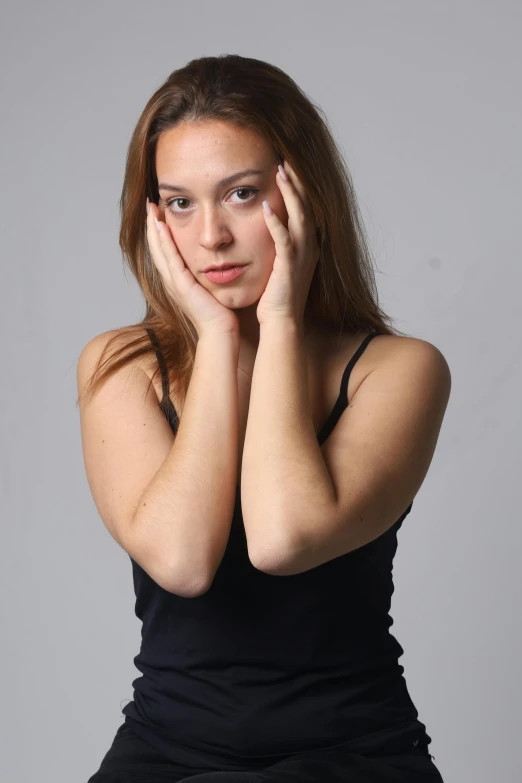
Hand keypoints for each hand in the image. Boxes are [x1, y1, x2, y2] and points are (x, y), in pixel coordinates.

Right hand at [146, 200, 238, 338]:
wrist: (220, 332)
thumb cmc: (221, 313)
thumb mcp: (212, 287)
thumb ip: (211, 273)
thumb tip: (218, 259)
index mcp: (178, 281)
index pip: (165, 251)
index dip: (160, 232)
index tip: (160, 212)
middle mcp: (171, 281)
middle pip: (156, 248)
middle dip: (152, 225)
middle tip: (150, 204)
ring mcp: (173, 283)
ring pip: (159, 250)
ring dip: (153, 228)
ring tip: (151, 208)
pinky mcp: (180, 284)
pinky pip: (169, 258)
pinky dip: (163, 240)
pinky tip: (160, 224)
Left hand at [256, 161, 319, 327]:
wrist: (282, 321)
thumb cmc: (276, 295)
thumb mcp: (280, 263)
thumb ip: (278, 243)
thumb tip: (268, 225)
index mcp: (307, 245)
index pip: (305, 209)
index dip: (298, 188)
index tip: (287, 167)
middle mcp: (309, 247)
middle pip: (306, 206)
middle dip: (296, 182)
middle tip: (285, 159)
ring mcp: (301, 256)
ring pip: (299, 217)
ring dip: (289, 194)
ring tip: (280, 173)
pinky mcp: (289, 266)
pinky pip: (284, 239)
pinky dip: (275, 222)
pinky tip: (266, 207)